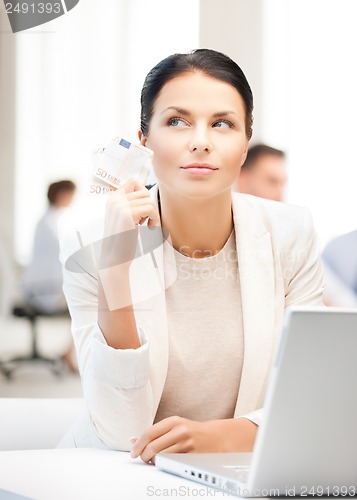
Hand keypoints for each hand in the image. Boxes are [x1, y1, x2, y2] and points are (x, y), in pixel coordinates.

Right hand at [100, 179, 159, 269]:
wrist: (113, 258)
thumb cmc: (121, 239)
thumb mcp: (122, 216)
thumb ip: (129, 203)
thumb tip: (145, 191)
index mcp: (112, 198)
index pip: (134, 182)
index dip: (143, 193)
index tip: (143, 209)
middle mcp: (114, 199)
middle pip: (143, 191)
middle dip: (148, 205)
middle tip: (143, 219)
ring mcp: (119, 206)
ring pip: (148, 200)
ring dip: (152, 213)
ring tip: (145, 224)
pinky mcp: (127, 214)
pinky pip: (150, 208)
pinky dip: (154, 218)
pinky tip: (148, 228)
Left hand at [129, 416, 257, 463]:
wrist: (215, 437)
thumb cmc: (191, 431)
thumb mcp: (173, 426)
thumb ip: (154, 432)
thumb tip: (132, 440)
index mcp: (173, 421)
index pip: (149, 433)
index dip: (138, 444)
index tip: (133, 452)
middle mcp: (180, 430)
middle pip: (153, 446)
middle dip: (143, 456)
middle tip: (142, 459)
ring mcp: (187, 443)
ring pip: (162, 456)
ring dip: (153, 462)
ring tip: (152, 461)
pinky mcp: (192, 455)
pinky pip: (173, 463)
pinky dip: (164, 465)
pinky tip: (163, 463)